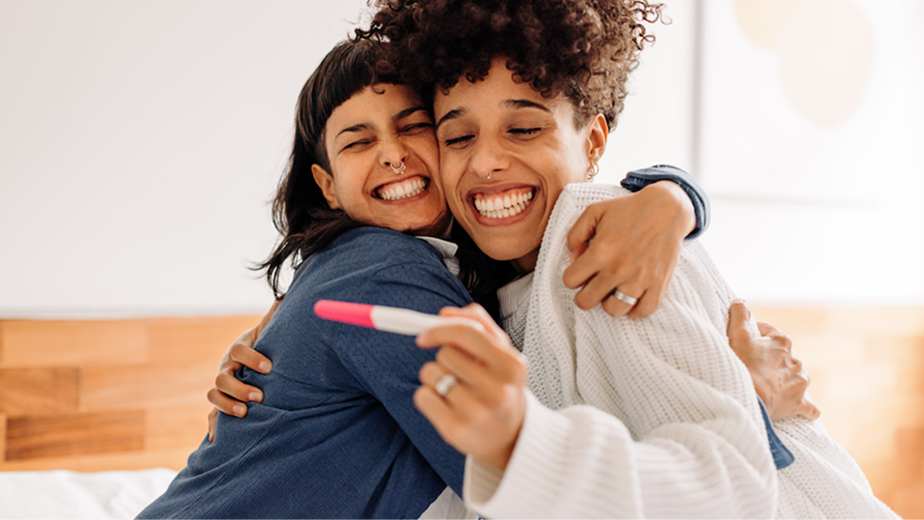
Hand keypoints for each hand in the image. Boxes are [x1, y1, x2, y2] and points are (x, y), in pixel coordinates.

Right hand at [206, 299, 278, 440]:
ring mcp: (221, 386)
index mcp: (238, 350)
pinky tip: (218, 440)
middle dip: (239, 388)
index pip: (239, 350)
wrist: (248, 361)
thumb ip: (274, 318)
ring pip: (214, 396)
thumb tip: (285, 296)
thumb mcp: (267, 332)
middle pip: (223, 377)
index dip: (252, 358)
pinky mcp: (220, 403)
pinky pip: (211, 416)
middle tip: (259, 397)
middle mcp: (225, 368)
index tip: (269, 367)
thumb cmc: (262, 346)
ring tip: (245, 414)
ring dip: (226, 405)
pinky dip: (214, 426)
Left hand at [414, 304, 527, 470]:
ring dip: (434, 377)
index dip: (440, 330)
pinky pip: (422, 396)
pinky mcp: (456, 430)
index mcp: (512, 365)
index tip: (425, 335)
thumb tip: (445, 313)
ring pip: (430, 373)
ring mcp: (477, 412)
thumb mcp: (501, 354)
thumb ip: (479, 325)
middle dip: (443, 358)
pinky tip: (445, 405)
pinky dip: (426, 397)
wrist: (511, 438)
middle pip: (445, 354)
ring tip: (453, 389)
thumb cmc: (501, 388)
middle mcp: (498, 390)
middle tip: (456, 372)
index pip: (467, 333)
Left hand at [563, 180, 694, 317]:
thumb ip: (575, 235)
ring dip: (608, 303)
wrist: (667, 209)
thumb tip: (573, 259)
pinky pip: (642, 311)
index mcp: (600, 251)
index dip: (571, 276)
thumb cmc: (628, 210)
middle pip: (586, 301)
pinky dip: (634, 309)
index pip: (570, 280)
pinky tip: (630, 296)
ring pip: (613, 310)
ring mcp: (639, 279)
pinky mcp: (658, 285)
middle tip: (591, 286)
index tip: (580, 271)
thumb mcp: (594, 212)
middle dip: (584, 294)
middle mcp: (618, 269)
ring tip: (612, 291)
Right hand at [727, 300, 820, 421]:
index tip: (742, 343)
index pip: (768, 332)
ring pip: (796, 377)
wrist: (751, 397)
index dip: (753, 336)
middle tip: (750, 365)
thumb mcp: (737, 335)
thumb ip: (739, 315)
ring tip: (769, 385)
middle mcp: (795, 360)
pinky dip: (806, 407)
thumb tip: (740, 301)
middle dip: (769, 358)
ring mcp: (799, 382)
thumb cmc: (743, 364)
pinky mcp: (799, 402)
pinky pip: (808, 406)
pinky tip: (803, 409)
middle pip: (781, 355)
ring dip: (786, 379)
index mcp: (782, 342)